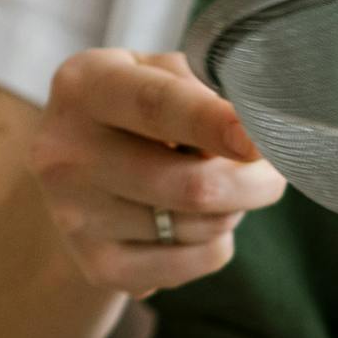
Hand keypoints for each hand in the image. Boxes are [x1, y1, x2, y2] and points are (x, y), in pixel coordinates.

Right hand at [26, 49, 286, 296]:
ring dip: (233, 209)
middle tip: (272, 171)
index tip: (257, 142)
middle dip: (253, 182)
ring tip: (218, 186)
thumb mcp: (155, 71)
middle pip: (191, 186)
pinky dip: (215, 243)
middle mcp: (64, 152)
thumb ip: (200, 87)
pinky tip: (193, 221)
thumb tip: (253, 132)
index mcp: (83, 86)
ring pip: (200, 227)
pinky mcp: (97, 266)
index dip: (212, 125)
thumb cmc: (134, 107)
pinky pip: (193, 262)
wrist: (77, 169)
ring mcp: (75, 216)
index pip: (155, 107)